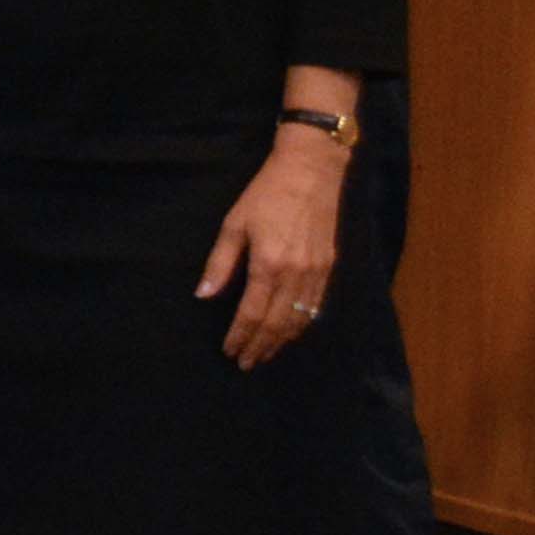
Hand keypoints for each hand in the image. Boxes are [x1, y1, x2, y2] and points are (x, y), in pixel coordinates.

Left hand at [200, 127, 348, 367]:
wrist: (311, 172)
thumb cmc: (266, 194)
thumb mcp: (234, 224)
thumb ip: (220, 263)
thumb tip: (204, 295)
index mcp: (269, 265)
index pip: (252, 313)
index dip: (240, 336)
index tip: (229, 351)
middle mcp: (296, 274)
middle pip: (277, 323)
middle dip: (260, 346)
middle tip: (246, 363)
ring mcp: (317, 272)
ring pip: (300, 319)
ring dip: (281, 341)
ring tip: (265, 354)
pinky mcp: (330, 267)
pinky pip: (316, 306)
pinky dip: (302, 325)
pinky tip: (291, 332)